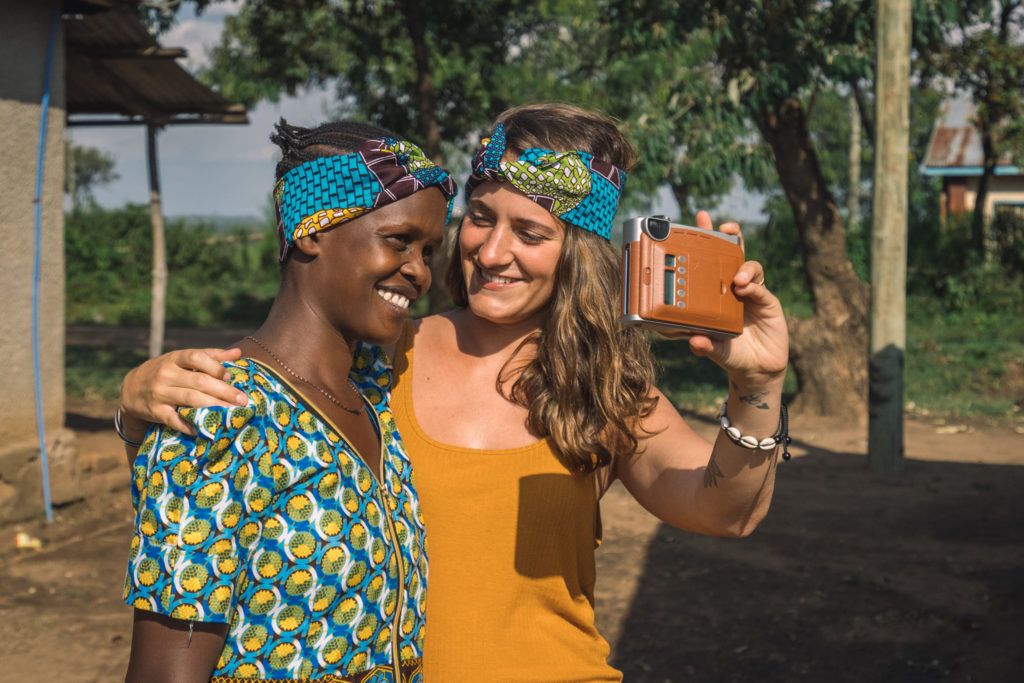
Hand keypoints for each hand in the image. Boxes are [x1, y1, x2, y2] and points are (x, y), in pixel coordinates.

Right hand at [119, 347, 245, 435]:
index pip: (196, 357)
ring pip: (189, 399)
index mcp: (175, 358)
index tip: (229, 376)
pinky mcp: (155, 411)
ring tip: (231, 413)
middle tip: (242, 400)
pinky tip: (204, 429)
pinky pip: (174, 419)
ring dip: (213, 406)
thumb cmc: (167, 371)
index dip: (214, 366)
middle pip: (198, 381)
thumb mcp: (182, 359)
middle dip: (223, 391)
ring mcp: (160, 393)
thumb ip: (210, 356)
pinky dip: (189, 425)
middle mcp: (166, 374)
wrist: (131, 388)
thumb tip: (238, 352)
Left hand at [672, 211, 788, 385]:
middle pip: (730, 254)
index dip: (704, 243)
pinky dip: (753, 286)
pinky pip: (760, 288)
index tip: (695, 223)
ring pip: (748, 267)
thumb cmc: (732, 355)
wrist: (758, 370)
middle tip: (719, 226)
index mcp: (714, 295)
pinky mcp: (768, 302)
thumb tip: (694, 342)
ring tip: (736, 280)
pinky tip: (745, 289)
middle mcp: (731, 289)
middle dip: (726, 236)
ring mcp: (750, 293)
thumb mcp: (716, 351)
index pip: (708, 264)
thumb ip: (706, 346)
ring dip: (742, 267)